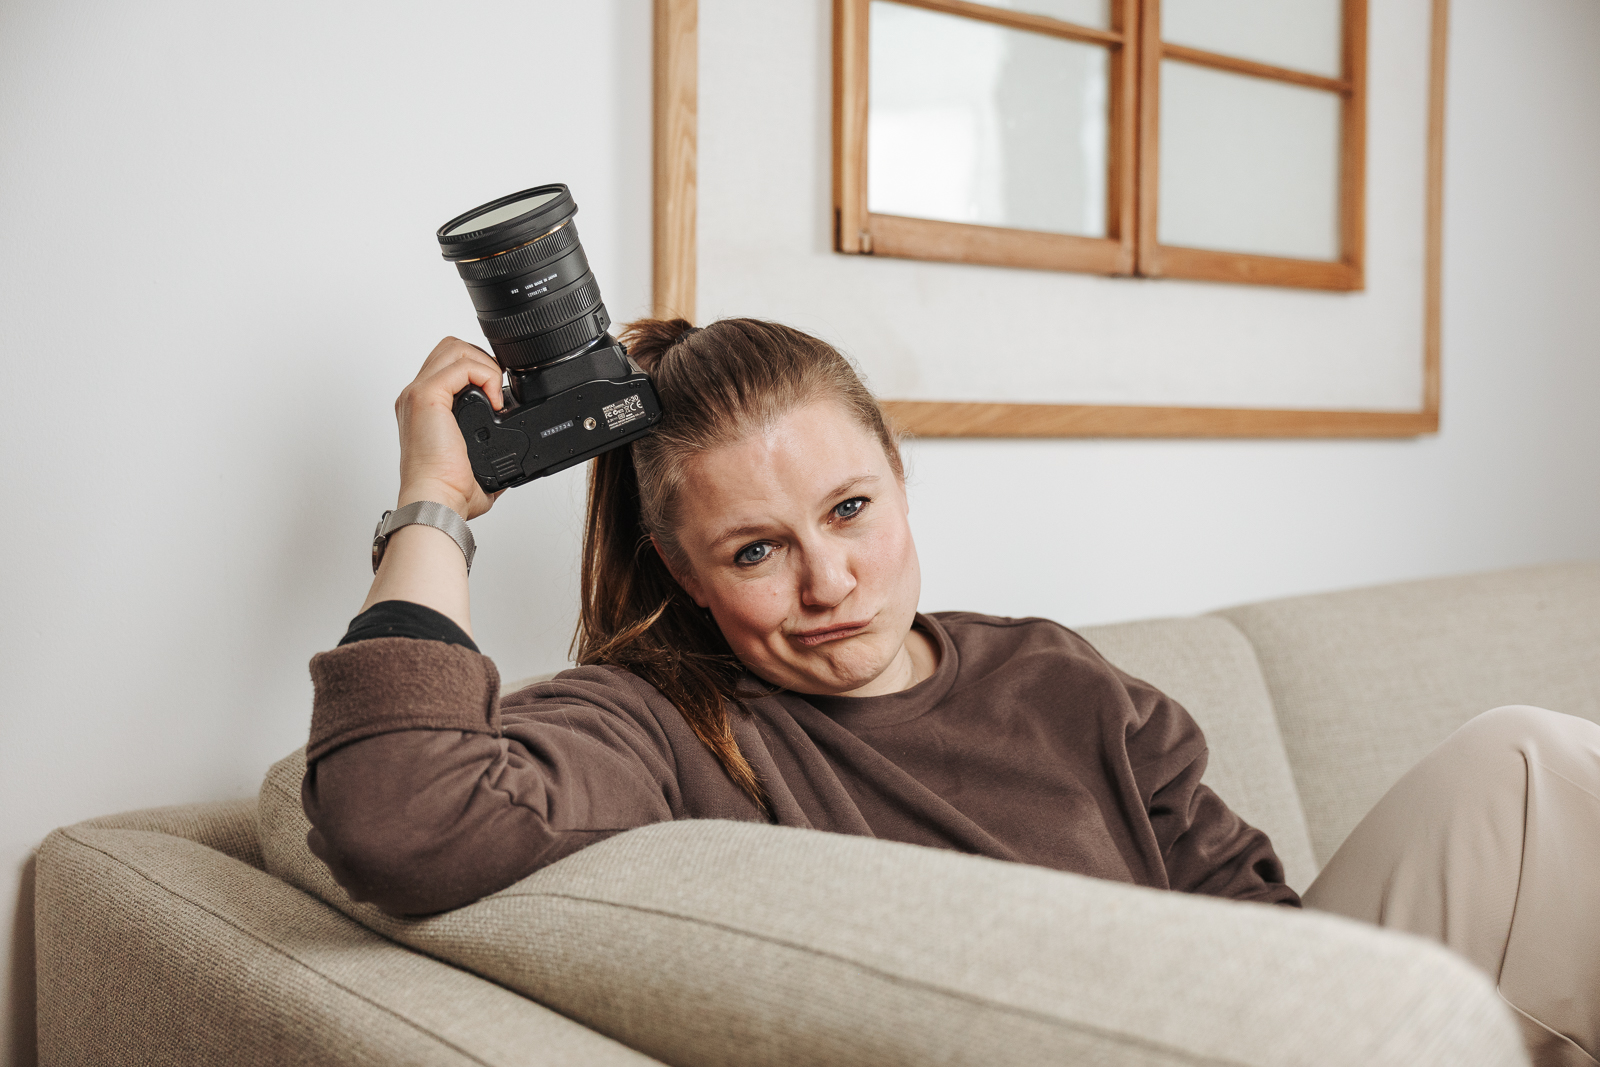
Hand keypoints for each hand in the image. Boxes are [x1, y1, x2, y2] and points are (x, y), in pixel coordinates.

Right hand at [394, 336, 506, 519]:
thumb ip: (491, 451)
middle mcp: (417, 396)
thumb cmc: (449, 491)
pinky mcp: (426, 396)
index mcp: (424, 409)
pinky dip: (485, 375)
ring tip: (496, 397)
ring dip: (484, 365)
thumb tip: (514, 460)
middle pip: (450, 349)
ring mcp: (418, 393)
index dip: (478, 371)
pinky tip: (494, 403)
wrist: (437, 500)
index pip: (449, 366)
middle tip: (498, 392)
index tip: (498, 397)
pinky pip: (461, 365)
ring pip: (454, 348)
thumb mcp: (476, 463)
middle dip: (482, 361)